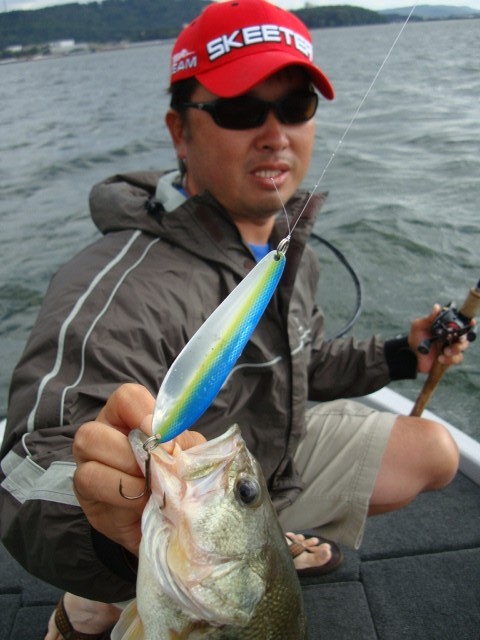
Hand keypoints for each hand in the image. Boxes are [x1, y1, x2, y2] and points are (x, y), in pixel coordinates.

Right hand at [72, 383, 204, 555]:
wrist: (169, 522)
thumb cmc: (176, 480)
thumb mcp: (187, 458)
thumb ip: (183, 444)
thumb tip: (172, 441)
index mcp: (129, 418)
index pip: (126, 397)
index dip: (142, 411)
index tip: (159, 433)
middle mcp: (102, 435)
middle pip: (95, 428)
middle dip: (130, 450)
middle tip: (155, 468)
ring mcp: (88, 463)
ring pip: (88, 452)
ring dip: (125, 472)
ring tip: (149, 488)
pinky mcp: (85, 493)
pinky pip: (89, 482)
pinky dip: (121, 492)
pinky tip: (140, 503)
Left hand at [408, 304, 473, 373]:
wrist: (411, 355)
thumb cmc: (416, 339)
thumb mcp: (419, 327)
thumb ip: (428, 318)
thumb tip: (437, 307)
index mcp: (446, 328)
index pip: (461, 324)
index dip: (468, 323)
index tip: (472, 322)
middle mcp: (451, 337)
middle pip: (465, 337)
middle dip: (462, 340)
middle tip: (455, 341)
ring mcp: (451, 348)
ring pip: (462, 348)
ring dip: (455, 350)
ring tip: (444, 351)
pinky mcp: (449, 359)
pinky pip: (457, 359)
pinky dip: (450, 359)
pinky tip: (440, 359)